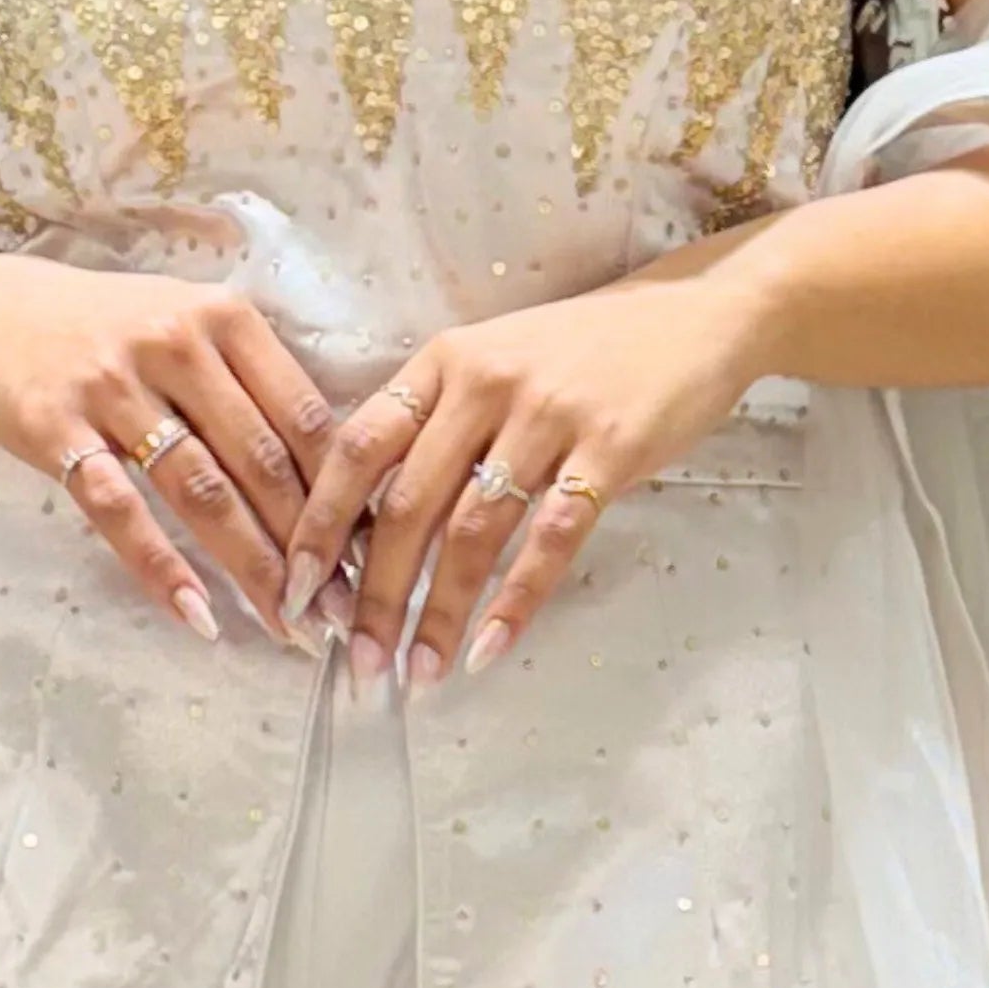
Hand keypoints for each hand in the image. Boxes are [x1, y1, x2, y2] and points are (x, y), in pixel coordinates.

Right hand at [0, 244, 343, 641]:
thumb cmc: (115, 332)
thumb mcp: (192, 330)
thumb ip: (256, 390)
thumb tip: (338, 487)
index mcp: (225, 319)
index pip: (305, 417)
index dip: (345, 493)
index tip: (374, 557)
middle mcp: (175, 344)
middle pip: (262, 461)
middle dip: (309, 546)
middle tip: (343, 612)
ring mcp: (113, 387)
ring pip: (201, 490)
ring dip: (252, 566)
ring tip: (290, 624)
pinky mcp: (58, 429)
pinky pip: (118, 510)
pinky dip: (161, 567)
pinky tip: (199, 614)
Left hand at [282, 245, 770, 683]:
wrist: (693, 316)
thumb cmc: (581, 352)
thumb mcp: (490, 361)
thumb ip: (432, 426)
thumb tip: (365, 525)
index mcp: (440, 362)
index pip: (356, 449)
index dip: (318, 526)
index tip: (295, 593)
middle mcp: (484, 383)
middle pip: (405, 505)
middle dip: (374, 596)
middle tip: (358, 662)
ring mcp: (549, 415)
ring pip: (471, 531)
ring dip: (439, 612)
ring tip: (418, 671)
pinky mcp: (610, 450)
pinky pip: (551, 539)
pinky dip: (516, 602)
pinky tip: (489, 649)